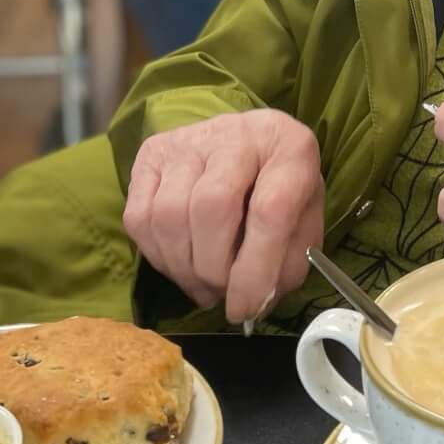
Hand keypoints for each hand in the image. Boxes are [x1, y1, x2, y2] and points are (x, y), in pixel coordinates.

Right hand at [123, 110, 324, 323]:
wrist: (250, 146)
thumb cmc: (280, 189)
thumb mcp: (303, 224)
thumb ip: (287, 265)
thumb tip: (255, 302)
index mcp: (289, 147)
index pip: (269, 211)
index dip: (254, 270)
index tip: (245, 309)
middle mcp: (237, 133)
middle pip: (211, 209)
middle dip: (213, 269)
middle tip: (221, 293)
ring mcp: (188, 139)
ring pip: (169, 215)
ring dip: (183, 268)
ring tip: (203, 283)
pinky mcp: (152, 153)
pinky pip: (139, 217)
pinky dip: (157, 255)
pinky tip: (179, 262)